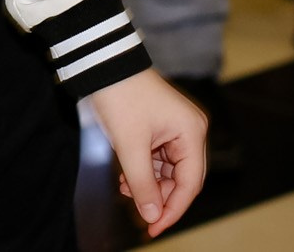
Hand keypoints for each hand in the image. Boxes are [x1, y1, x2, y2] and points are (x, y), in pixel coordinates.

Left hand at [89, 70, 207, 236]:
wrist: (102, 64)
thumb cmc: (120, 96)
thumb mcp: (130, 146)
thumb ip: (143, 184)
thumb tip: (153, 217)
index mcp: (192, 132)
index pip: (191, 183)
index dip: (173, 209)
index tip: (155, 228)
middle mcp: (190, 130)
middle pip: (182, 179)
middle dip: (160, 197)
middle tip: (140, 215)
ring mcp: (176, 128)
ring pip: (168, 171)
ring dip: (148, 184)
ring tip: (125, 189)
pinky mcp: (161, 127)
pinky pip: (158, 159)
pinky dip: (144, 171)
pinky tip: (126, 178)